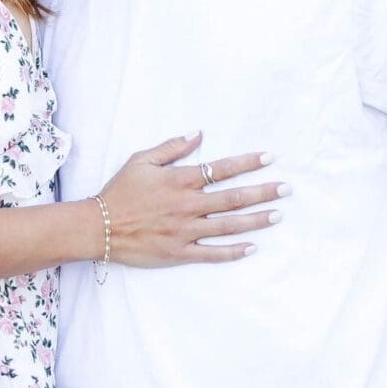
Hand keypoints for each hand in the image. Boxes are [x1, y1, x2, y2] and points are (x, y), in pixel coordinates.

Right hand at [96, 133, 285, 266]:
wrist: (99, 227)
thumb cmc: (119, 192)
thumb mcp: (140, 161)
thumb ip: (170, 148)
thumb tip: (198, 135)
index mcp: (178, 181)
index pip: (219, 169)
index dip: (247, 163)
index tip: (269, 158)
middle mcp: (186, 205)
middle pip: (233, 198)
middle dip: (263, 192)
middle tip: (287, 189)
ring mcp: (185, 230)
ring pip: (229, 225)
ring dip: (256, 220)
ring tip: (278, 214)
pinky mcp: (180, 252)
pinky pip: (213, 252)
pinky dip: (234, 251)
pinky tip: (252, 247)